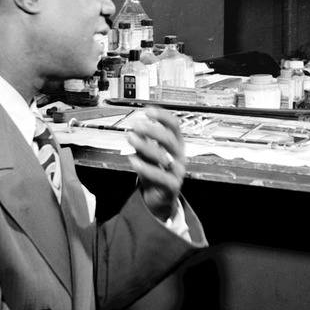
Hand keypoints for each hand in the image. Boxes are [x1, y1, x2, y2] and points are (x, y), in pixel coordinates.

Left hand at [126, 107, 185, 221]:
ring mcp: (177, 171)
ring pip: (164, 156)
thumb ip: (143, 142)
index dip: (162, 117)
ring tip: (130, 138)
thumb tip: (134, 128)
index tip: (148, 110)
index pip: (174, 126)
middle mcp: (179, 156)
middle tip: (136, 125)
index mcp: (176, 144)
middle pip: (169, 139)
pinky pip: (160, 176)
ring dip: (145, 145)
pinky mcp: (172, 185)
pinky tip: (133, 160)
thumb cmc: (155, 173)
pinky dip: (145, 167)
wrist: (160, 198)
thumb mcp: (148, 155)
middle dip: (152, 130)